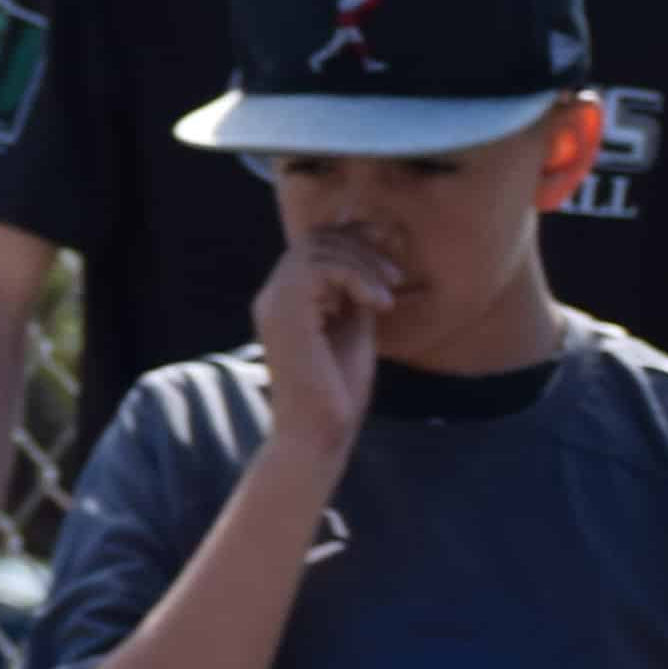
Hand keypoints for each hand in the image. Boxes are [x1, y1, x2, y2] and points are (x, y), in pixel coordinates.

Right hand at [251, 230, 391, 463]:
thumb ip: (357, 287)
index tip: (390, 254)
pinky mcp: (286, 314)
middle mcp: (272, 297)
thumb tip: (372, 246)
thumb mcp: (355, 324)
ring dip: (364, 264)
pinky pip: (320, 269)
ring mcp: (274, 304)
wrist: (319, 432)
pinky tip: (379, 305)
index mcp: (286, 300)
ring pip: (317, 249)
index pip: (313, 245)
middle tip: (396, 278)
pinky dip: (357, 278)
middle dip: (363, 248)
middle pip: (315, 240)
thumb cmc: (337, 388)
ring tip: (388, 296)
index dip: (353, 237)